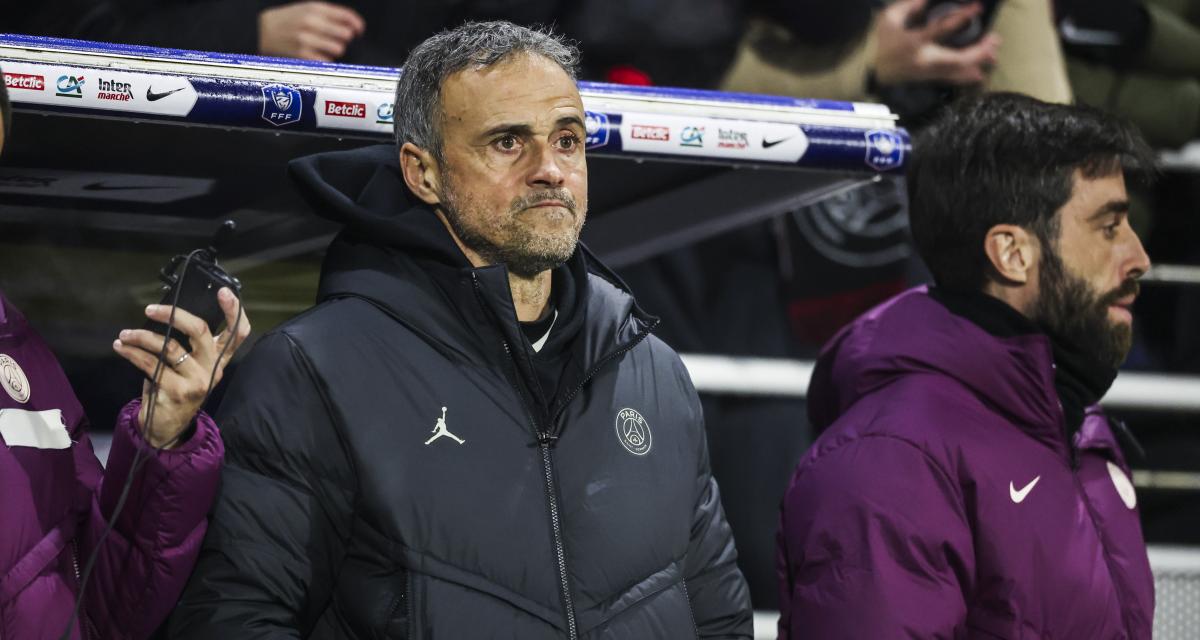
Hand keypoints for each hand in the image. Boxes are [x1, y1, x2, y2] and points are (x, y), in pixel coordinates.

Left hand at [113, 287, 251, 448]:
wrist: (166, 427)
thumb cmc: (175, 389)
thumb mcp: (189, 367)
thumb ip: (189, 345)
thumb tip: (167, 314)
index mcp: (218, 359)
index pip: (238, 333)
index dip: (234, 312)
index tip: (224, 292)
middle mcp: (212, 369)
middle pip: (200, 332)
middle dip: (175, 315)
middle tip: (151, 309)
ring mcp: (197, 381)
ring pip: (170, 347)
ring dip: (142, 337)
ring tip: (126, 334)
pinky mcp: (178, 392)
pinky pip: (152, 365)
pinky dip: (133, 353)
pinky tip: (122, 347)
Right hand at [258, 1, 365, 61]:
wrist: (261, 30)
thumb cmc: (288, 20)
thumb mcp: (307, 9)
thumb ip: (330, 14)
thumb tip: (353, 25)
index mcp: (314, 9)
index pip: (346, 16)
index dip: (357, 24)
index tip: (359, 30)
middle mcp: (311, 23)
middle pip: (345, 34)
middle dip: (345, 38)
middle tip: (339, 39)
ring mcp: (306, 39)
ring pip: (338, 48)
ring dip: (336, 49)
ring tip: (327, 47)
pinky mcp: (302, 54)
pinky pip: (326, 61)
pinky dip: (326, 59)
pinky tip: (319, 55)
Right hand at [874, 0, 1000, 85]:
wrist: (869, 69)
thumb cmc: (880, 40)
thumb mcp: (890, 18)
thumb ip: (910, 6)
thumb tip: (928, 0)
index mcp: (914, 41)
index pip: (943, 28)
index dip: (962, 17)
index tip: (978, 7)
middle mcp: (924, 60)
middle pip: (956, 59)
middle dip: (978, 51)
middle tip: (994, 40)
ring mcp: (926, 72)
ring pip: (956, 71)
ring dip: (976, 64)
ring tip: (994, 56)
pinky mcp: (927, 79)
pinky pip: (950, 79)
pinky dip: (965, 77)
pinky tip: (979, 74)